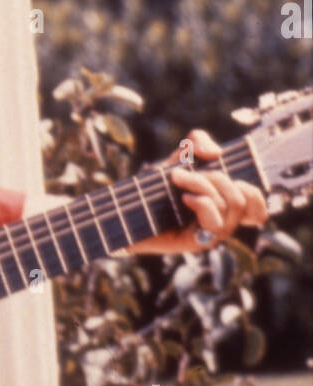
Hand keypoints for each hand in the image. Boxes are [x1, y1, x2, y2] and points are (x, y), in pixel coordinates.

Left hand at [131, 129, 267, 255]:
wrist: (127, 212)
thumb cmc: (156, 187)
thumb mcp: (178, 157)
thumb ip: (197, 142)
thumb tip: (216, 152)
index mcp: (224, 208)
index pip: (258, 211)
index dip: (256, 196)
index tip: (233, 179)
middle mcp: (222, 223)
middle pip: (242, 198)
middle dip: (215, 177)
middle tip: (181, 172)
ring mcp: (212, 235)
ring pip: (229, 205)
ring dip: (201, 184)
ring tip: (176, 178)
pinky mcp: (198, 243)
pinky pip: (215, 221)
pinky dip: (202, 202)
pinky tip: (184, 197)